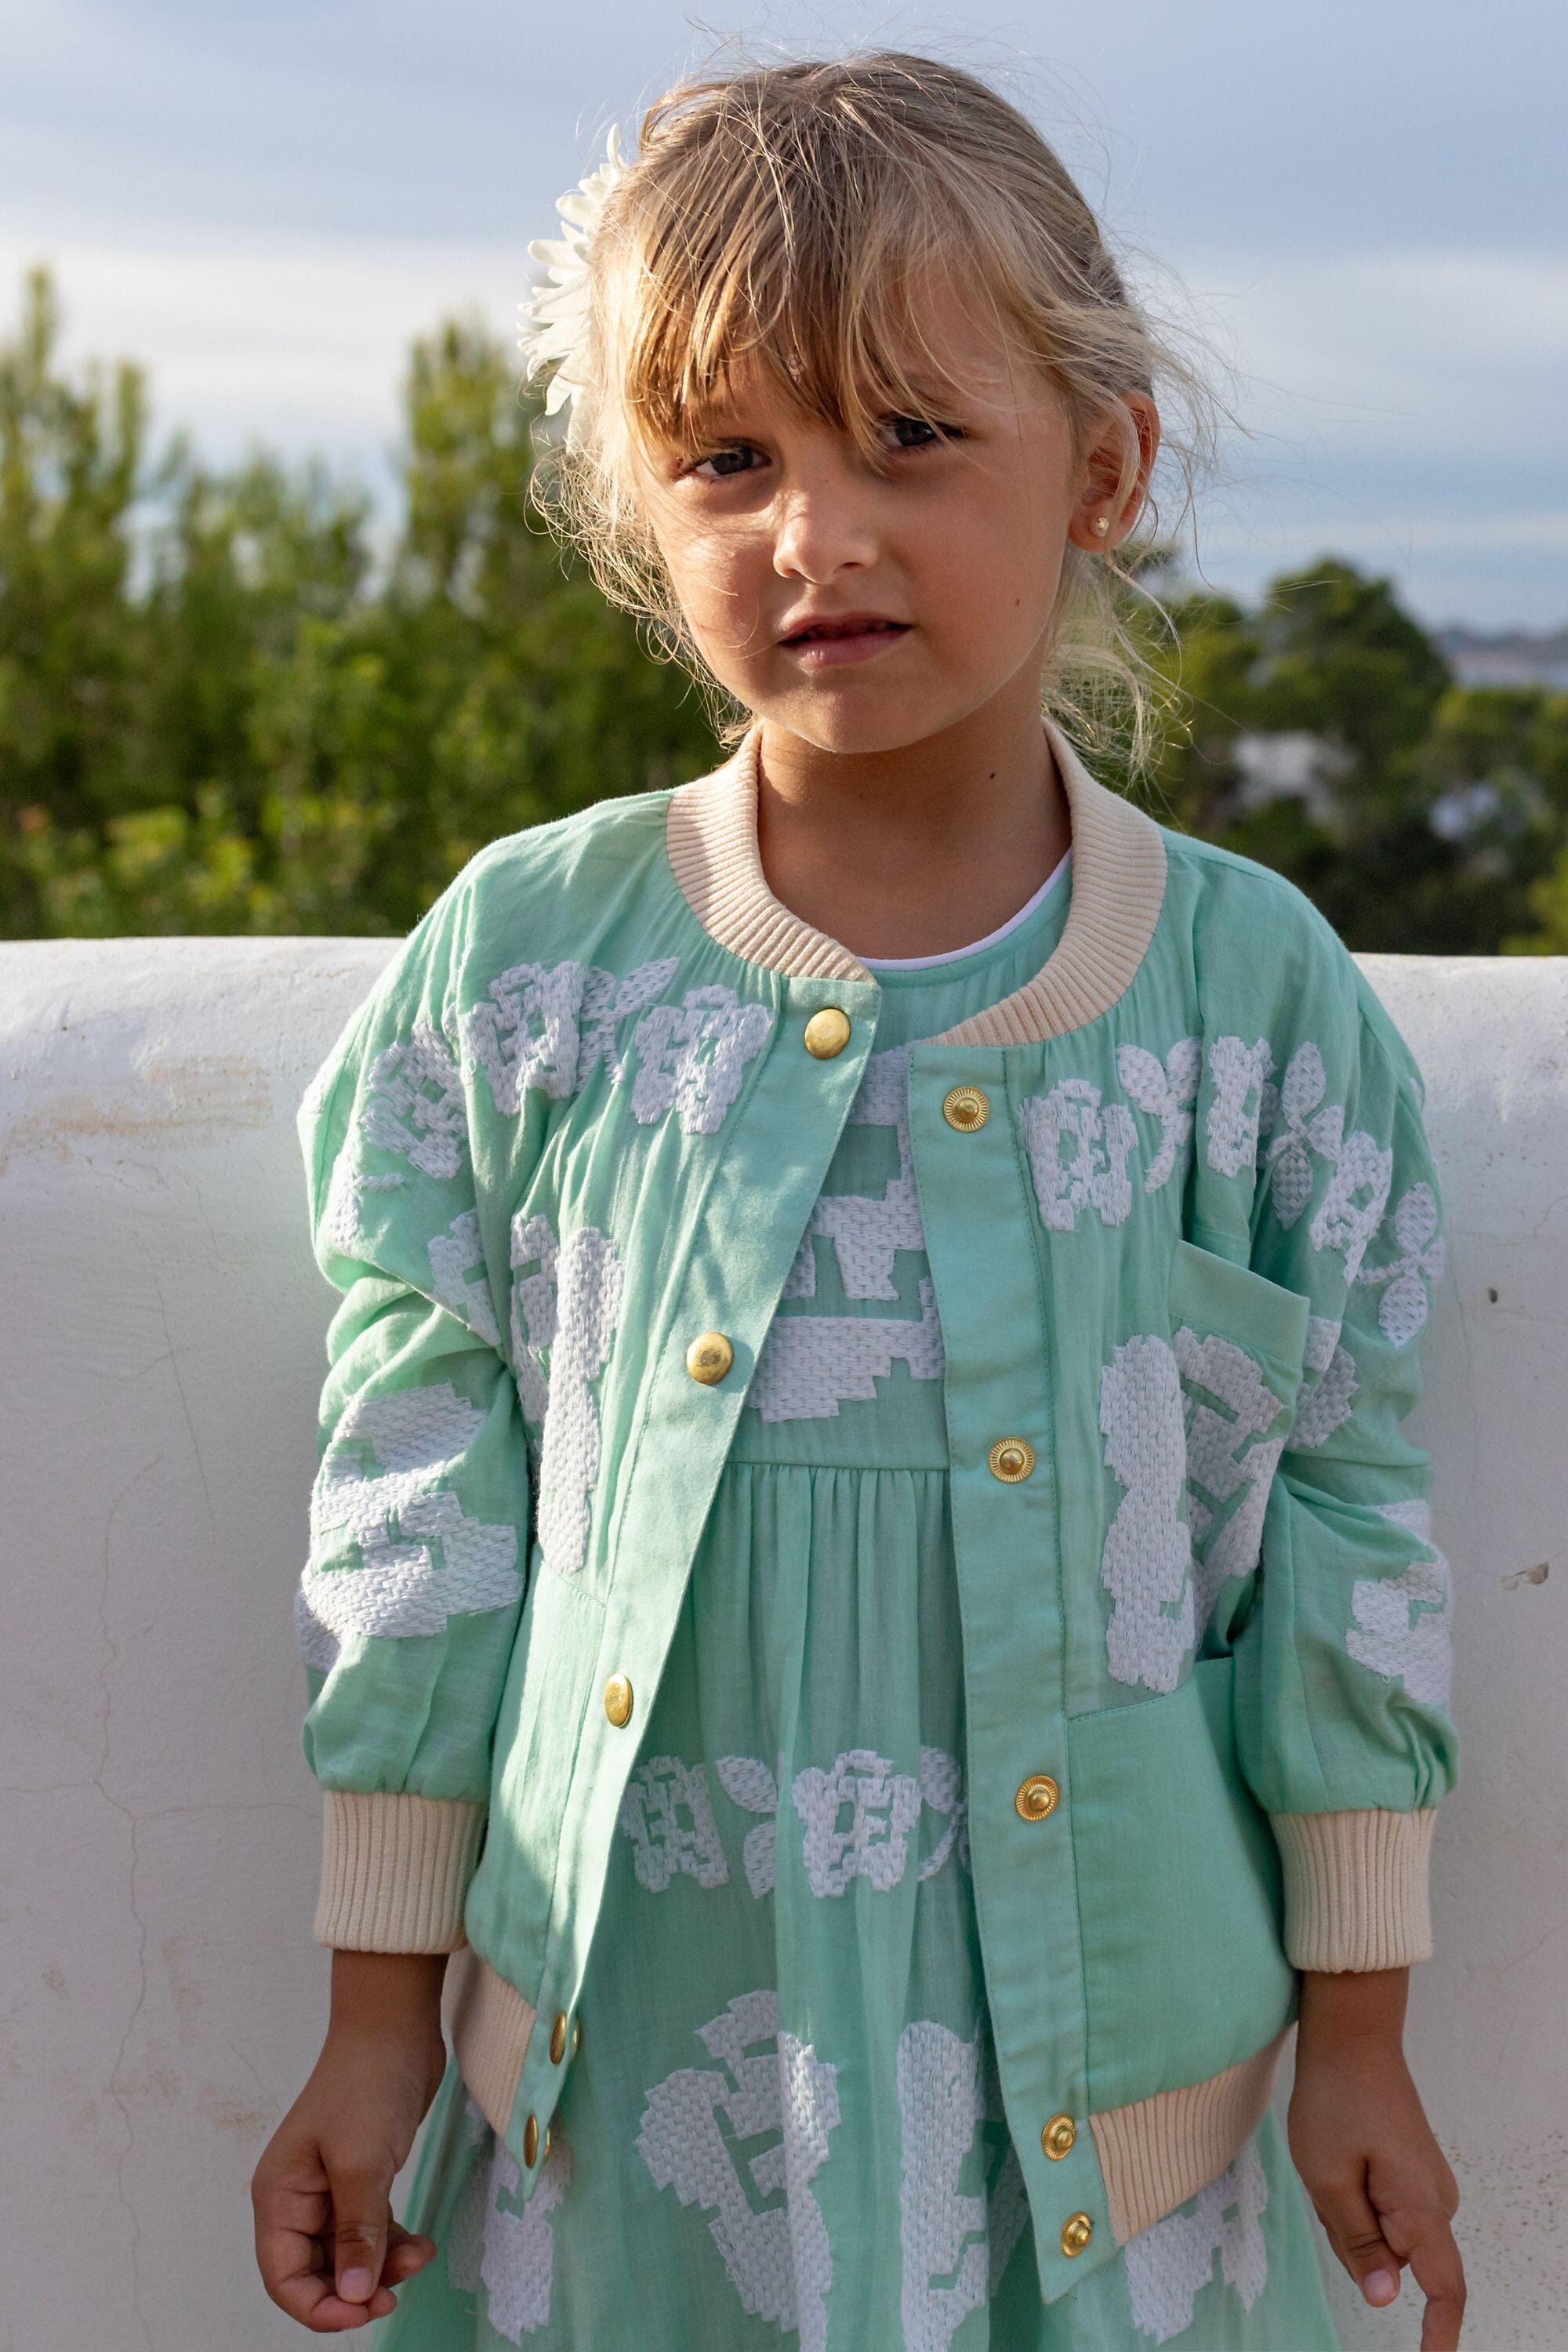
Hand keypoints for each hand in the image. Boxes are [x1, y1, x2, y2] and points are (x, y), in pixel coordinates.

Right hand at [252, 1951, 448, 2331]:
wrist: (395, 2029)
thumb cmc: (366, 2086)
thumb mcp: (361, 2165)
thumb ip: (356, 2234)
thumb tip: (354, 2296)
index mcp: (279, 2197)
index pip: (284, 2276)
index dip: (318, 2307)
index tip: (362, 2314)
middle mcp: (298, 2199)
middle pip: (316, 2272)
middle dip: (355, 2289)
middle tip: (395, 2293)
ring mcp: (330, 2189)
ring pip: (348, 2254)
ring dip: (381, 2267)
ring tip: (419, 2258)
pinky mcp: (362, 2179)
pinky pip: (371, 2231)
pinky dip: (393, 2244)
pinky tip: (422, 2245)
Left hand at [1289, 1968, 1464, 2351]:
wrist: (1352, 2034)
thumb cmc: (1335, 2099)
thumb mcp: (1328, 2177)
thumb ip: (1358, 2242)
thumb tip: (1384, 2298)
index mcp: (1420, 2208)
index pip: (1445, 2289)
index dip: (1440, 2334)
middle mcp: (1436, 2201)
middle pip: (1394, 2261)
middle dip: (1352, 2239)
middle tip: (1326, 2180)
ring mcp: (1426, 2184)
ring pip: (1381, 2233)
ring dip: (1347, 2212)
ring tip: (1330, 2158)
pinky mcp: (1412, 2170)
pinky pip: (1380, 2207)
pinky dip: (1352, 2195)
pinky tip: (1338, 2154)